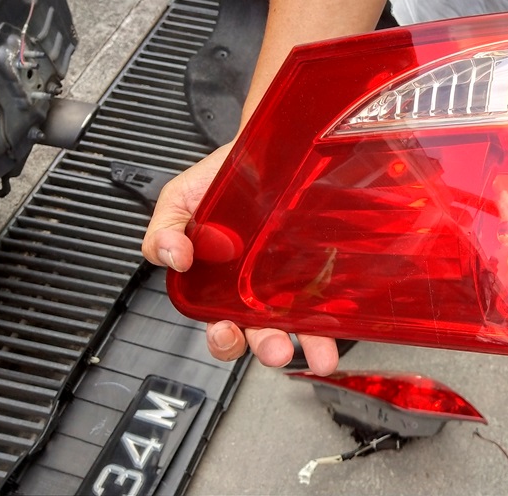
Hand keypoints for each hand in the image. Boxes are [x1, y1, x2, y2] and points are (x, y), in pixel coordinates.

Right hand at [141, 142, 339, 373]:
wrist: (262, 152)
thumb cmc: (218, 180)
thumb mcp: (179, 200)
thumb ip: (165, 230)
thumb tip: (171, 256)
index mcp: (217, 287)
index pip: (220, 326)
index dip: (223, 338)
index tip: (225, 332)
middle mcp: (255, 291)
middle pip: (262, 333)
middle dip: (269, 346)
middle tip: (276, 349)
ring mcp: (291, 281)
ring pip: (301, 323)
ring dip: (310, 343)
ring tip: (320, 355)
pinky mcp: (320, 266)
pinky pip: (331, 294)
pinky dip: (338, 311)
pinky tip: (342, 318)